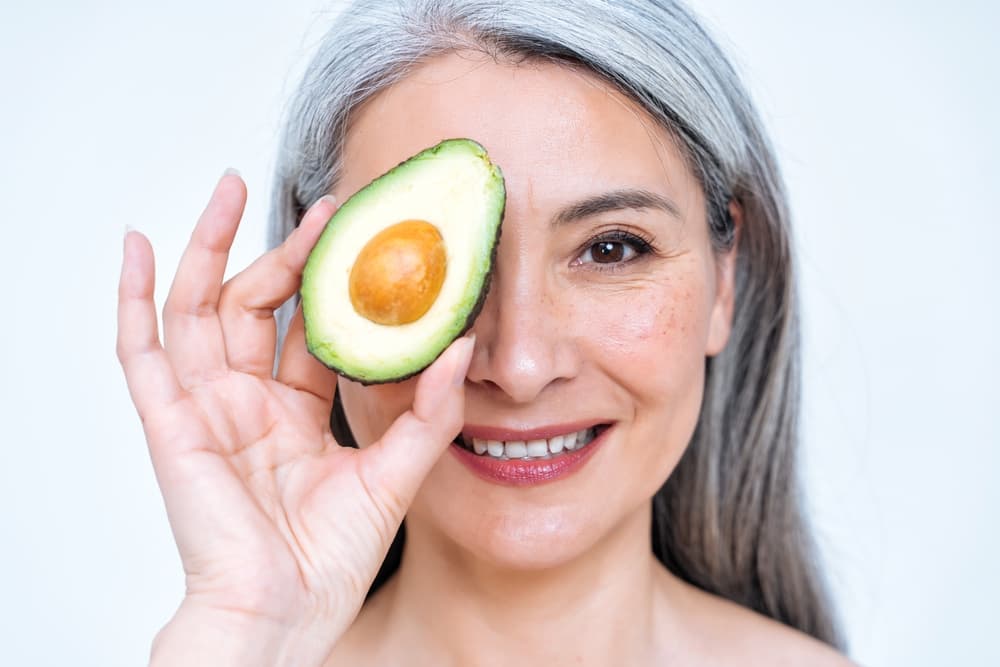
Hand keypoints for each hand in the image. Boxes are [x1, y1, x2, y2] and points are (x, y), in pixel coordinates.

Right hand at [117, 172, 472, 664]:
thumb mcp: (394, 474)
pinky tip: (140, 247)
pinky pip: (141, 352)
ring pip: (198, 310)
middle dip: (279, 249)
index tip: (355, 235)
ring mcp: (207, 408)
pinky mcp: (173, 423)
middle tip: (316, 206)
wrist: (285, 614)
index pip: (308, 328)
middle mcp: (247, 402)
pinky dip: (134, 298)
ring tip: (227, 188)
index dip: (329, 282)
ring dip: (207, 248)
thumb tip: (464, 346)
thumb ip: (429, 412)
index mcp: (294, 412)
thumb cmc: (329, 560)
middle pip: (254, 305)